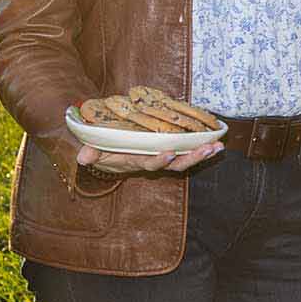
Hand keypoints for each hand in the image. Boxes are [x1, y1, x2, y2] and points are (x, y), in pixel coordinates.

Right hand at [76, 139, 222, 173]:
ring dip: (203, 152)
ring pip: (187, 158)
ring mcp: (165, 156)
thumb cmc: (105, 150)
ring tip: (218, 146)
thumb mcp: (96, 151)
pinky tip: (216, 137)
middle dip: (193, 157)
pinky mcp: (171, 148)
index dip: (160, 160)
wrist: (113, 152)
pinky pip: (189, 148)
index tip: (168, 153)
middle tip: (209, 149)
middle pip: (177, 164)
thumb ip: (91, 153)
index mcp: (138, 161)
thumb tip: (82, 157)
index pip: (151, 164)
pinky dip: (202, 144)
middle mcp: (155, 161)